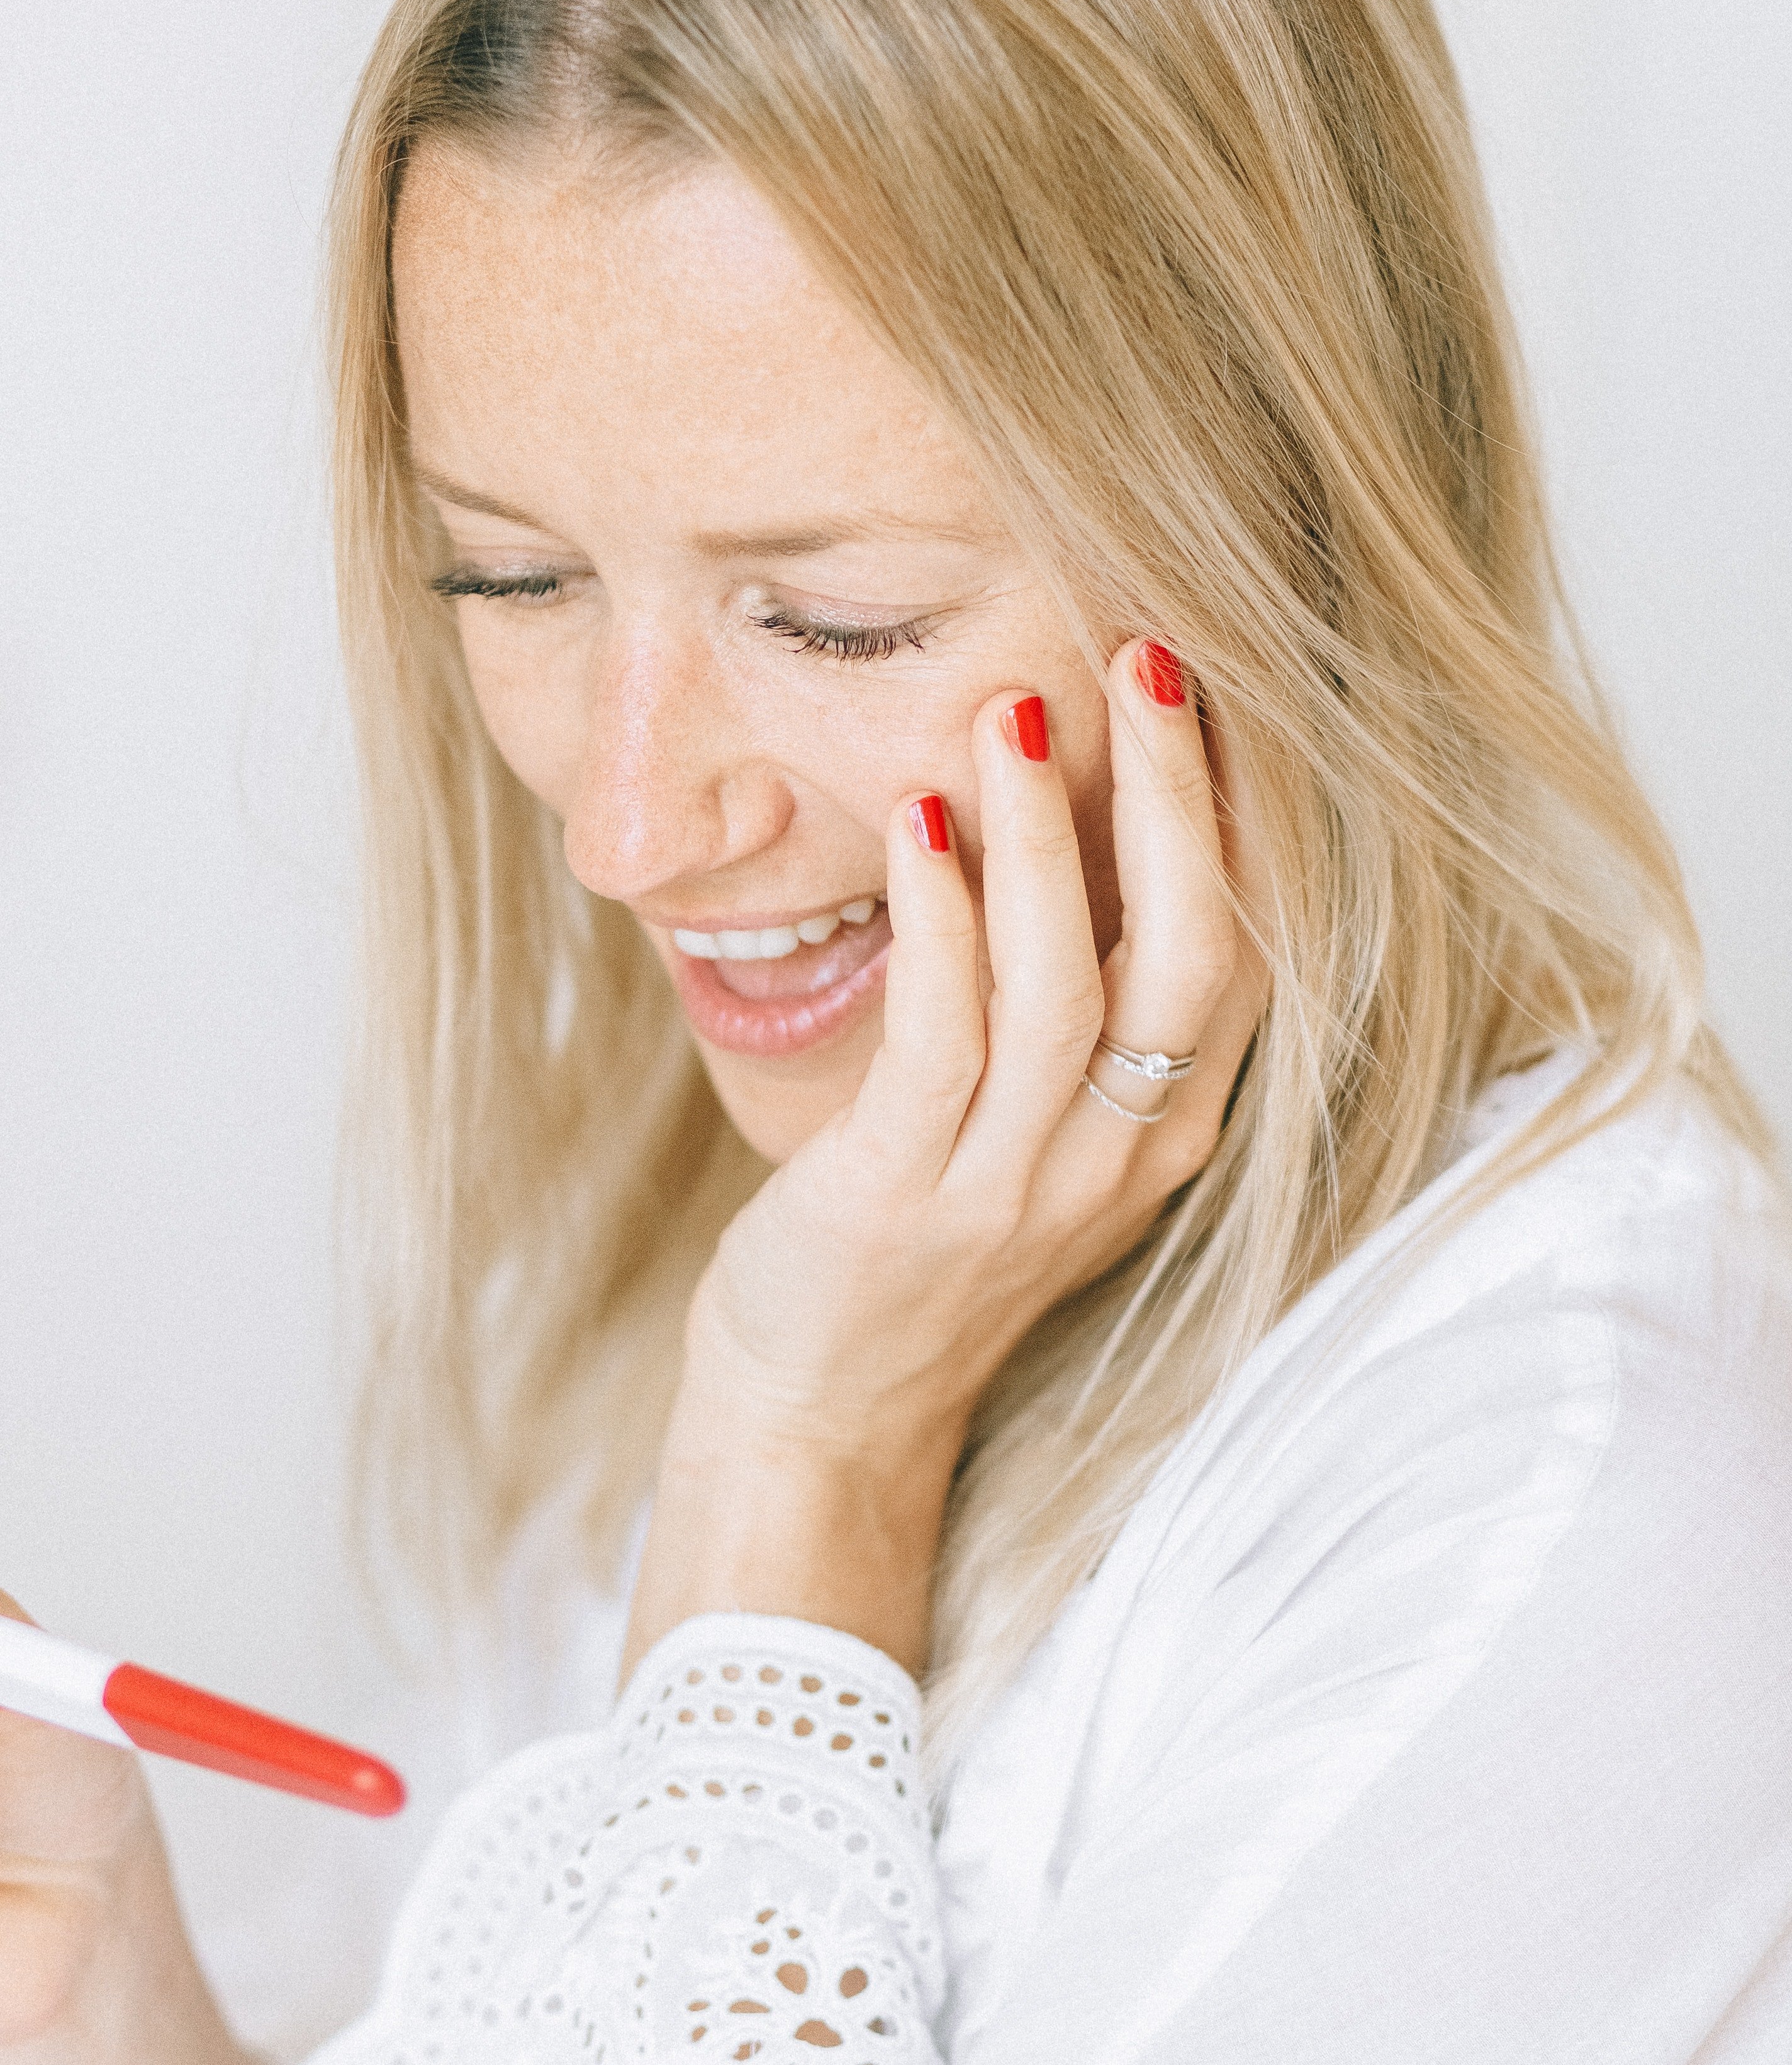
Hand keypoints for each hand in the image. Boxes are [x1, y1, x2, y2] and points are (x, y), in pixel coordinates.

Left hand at [625, 643, 1265, 1678]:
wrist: (826, 1409)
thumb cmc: (920, 1239)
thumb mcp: (1035, 1127)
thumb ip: (1073, 1007)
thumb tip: (1074, 824)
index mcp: (1163, 1131)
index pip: (1238, 952)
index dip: (1236, 816)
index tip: (1210, 684)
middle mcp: (1114, 1156)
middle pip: (1186, 953)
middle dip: (1174, 798)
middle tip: (1146, 655)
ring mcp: (1014, 1184)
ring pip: (1064, 987)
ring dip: (1042, 838)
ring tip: (1010, 712)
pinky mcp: (902, 1197)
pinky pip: (942, 1041)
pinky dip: (940, 924)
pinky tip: (923, 829)